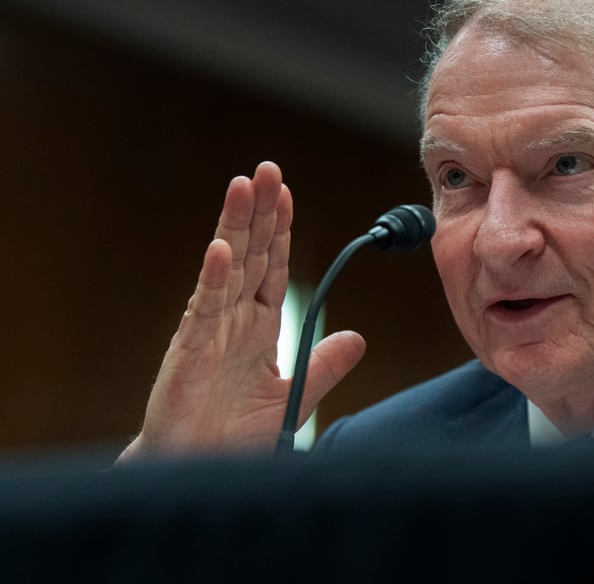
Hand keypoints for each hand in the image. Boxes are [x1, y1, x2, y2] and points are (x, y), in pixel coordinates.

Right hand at [119, 162, 365, 459]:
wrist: (196, 470)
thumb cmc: (233, 435)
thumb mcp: (293, 396)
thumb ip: (323, 366)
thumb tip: (358, 338)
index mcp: (257, 327)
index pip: (272, 267)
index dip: (279, 230)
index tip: (287, 193)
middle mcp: (232, 321)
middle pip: (250, 254)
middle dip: (259, 211)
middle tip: (267, 169)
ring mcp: (209, 332)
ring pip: (226, 268)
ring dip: (235, 226)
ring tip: (242, 186)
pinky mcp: (189, 352)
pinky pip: (203, 310)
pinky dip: (213, 278)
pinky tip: (222, 249)